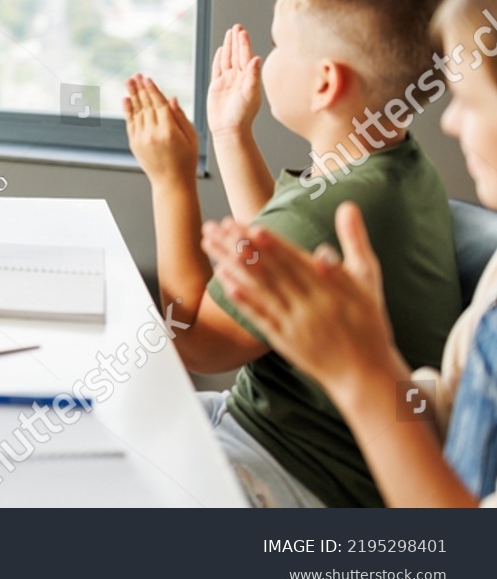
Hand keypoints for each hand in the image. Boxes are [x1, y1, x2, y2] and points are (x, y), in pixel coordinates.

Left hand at [123, 74, 198, 182]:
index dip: (152, 89)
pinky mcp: (134, 144)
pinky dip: (127, 110)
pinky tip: (126, 100)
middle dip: (139, 88)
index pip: (159, 104)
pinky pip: (129, 123)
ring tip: (128, 82)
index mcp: (169, 131)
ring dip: (132, 95)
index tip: (147, 78)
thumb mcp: (191, 137)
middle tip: (134, 75)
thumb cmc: (186, 160)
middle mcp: (152, 133)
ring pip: (136, 112)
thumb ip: (180, 116)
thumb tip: (171, 98)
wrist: (171, 182)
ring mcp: (141, 139)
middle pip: (145, 105)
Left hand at [200, 202, 402, 396]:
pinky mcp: (282, 339)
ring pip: (258, 289)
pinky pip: (258, 315)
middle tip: (215, 227)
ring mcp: (293, 322)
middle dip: (239, 246)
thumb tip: (348, 205)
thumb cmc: (368, 321)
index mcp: (329, 286)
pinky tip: (224, 282)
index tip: (249, 226)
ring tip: (210, 245)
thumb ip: (355, 240)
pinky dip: (241, 298)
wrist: (365, 373)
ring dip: (231, 265)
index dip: (270, 243)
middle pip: (268, 269)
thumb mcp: (368, 277)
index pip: (292, 259)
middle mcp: (308, 302)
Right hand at [207, 24, 262, 137]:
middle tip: (237, 26)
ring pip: (228, 59)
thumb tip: (256, 58)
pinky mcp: (217, 86)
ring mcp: (228, 81)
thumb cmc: (242, 115)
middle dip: (237, 40)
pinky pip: (218, 68)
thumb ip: (253, 76)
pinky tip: (221, 50)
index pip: (246, 56)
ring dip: (229, 46)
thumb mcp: (250, 95)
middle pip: (237, 54)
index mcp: (248, 78)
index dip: (244, 43)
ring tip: (230, 33)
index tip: (242, 31)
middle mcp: (239, 77)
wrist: (229, 129)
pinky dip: (219, 58)